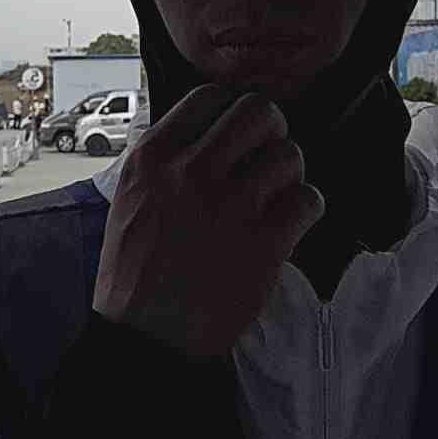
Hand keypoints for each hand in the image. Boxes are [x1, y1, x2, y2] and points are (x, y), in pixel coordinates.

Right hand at [93, 83, 324, 359]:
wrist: (146, 341)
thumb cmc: (134, 272)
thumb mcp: (129, 200)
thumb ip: (164, 159)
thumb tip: (208, 127)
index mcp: (152, 159)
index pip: (208, 97)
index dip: (232, 109)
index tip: (239, 132)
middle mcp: (189, 174)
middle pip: (258, 112)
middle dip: (272, 130)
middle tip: (268, 155)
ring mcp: (228, 208)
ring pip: (289, 154)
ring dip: (291, 172)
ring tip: (278, 194)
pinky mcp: (263, 245)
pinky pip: (308, 199)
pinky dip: (307, 208)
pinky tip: (290, 222)